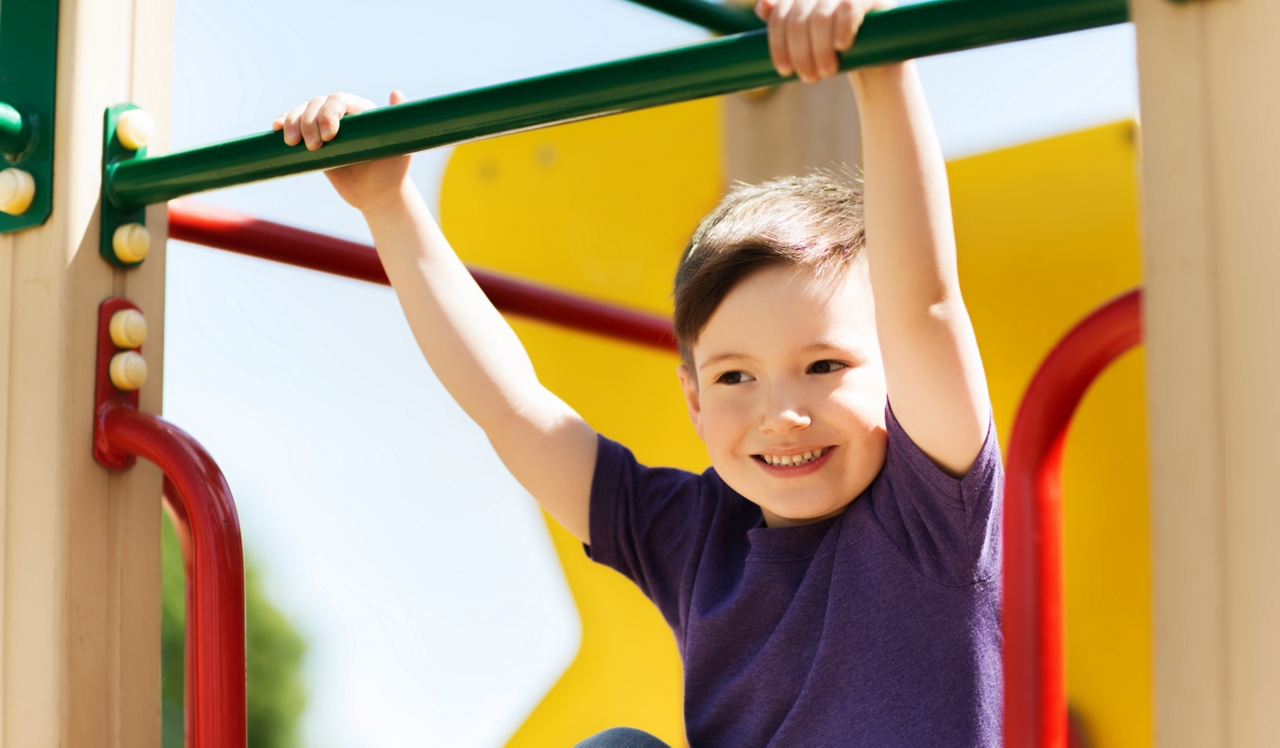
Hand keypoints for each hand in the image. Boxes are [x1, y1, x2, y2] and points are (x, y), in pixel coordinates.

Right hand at [272, 91, 412, 211]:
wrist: (377, 194)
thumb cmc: (392, 171)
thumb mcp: (401, 148)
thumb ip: (400, 121)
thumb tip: (396, 93)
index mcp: (362, 111)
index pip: (339, 101)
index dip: (329, 113)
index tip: (329, 136)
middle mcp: (342, 114)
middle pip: (316, 104)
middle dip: (309, 122)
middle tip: (313, 147)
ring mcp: (324, 125)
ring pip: (302, 112)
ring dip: (292, 121)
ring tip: (290, 142)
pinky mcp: (312, 138)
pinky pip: (293, 124)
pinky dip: (283, 123)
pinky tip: (276, 129)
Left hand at [754, 0, 892, 83]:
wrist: (878, 56)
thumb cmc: (836, 50)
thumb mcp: (807, 39)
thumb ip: (783, 21)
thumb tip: (762, 6)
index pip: (780, 15)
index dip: (778, 45)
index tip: (784, 71)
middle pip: (797, 20)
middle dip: (800, 54)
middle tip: (808, 78)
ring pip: (820, 18)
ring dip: (819, 51)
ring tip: (826, 73)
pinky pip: (849, 9)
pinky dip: (842, 30)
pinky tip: (841, 47)